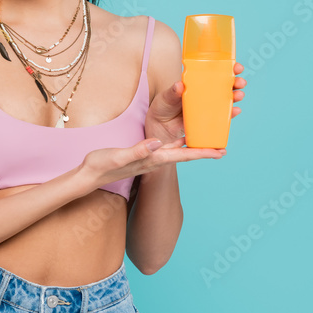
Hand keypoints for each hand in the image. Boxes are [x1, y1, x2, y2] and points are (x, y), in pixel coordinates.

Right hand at [82, 137, 223, 189]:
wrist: (89, 175)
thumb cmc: (101, 166)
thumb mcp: (118, 156)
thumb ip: (137, 150)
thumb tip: (157, 142)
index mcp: (152, 159)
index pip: (183, 155)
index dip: (202, 153)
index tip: (221, 152)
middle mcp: (154, 160)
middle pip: (185, 154)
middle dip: (203, 150)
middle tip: (222, 147)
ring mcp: (149, 158)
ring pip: (177, 150)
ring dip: (192, 146)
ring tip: (207, 139)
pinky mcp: (143, 154)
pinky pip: (166, 147)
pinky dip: (177, 141)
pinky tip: (180, 137)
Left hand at [145, 61, 246, 143]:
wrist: (159, 126)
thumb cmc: (163, 106)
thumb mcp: (166, 97)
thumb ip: (173, 92)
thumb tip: (179, 85)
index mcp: (196, 83)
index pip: (214, 72)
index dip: (227, 68)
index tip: (236, 66)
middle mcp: (205, 93)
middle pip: (225, 85)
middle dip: (236, 82)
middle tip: (240, 82)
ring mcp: (208, 106)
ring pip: (226, 99)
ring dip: (236, 96)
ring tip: (239, 95)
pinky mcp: (208, 119)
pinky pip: (222, 116)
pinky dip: (230, 113)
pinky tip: (235, 110)